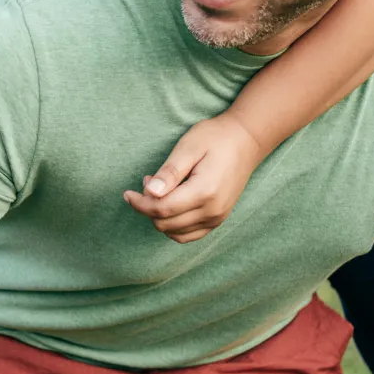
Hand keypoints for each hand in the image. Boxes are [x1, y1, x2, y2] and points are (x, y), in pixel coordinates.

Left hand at [123, 114, 264, 242]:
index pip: (162, 209)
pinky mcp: (218, 219)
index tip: (127, 193)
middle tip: (149, 181)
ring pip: (175, 232)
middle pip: (165, 223)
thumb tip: (150, 193)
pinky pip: (188, 235)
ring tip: (160, 191)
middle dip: (148, 207)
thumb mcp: (188, 147)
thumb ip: (169, 173)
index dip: (139, 204)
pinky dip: (173, 226)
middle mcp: (213, 211)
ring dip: (159, 217)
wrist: (246, 141)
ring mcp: (217, 218)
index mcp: (204, 192)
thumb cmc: (215, 139)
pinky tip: (170, 206)